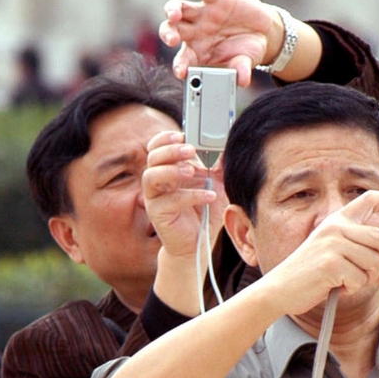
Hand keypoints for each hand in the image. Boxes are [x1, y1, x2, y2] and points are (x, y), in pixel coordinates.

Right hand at [143, 130, 225, 258]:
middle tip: (190, 150)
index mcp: (168, 168)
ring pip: (151, 176)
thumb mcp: (217, 184)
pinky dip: (190, 195)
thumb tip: (228, 146)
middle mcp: (158, 181)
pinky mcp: (158, 213)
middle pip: (153, 157)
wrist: (199, 242)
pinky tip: (208, 196)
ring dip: (171, 170)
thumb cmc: (205, 211)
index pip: (157, 147)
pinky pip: (168, 201)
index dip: (165, 138)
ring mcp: (155, 197)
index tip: (182, 134)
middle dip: (170, 150)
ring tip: (192, 171)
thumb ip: (219, 166)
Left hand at [160, 0, 285, 86]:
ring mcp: (203, 15)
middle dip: (169, 34)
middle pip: (173, 31)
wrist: (261, 32)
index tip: (181, 72)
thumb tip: (243, 81)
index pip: (183, 60)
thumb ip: (240, 70)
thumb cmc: (246, 51)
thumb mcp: (245, 62)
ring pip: (180, 9)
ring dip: (173, 10)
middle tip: (172, 40)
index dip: (180, 66)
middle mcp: (195, 32)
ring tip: (175, 14)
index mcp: (198, 52)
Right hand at [261, 190, 378, 316]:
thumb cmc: (311, 276)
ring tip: (347, 280)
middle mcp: (335, 227)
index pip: (369, 199)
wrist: (280, 289)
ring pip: (373, 262)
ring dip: (367, 278)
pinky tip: (337, 285)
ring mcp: (332, 243)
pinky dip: (353, 287)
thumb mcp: (341, 262)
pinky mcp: (330, 262)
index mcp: (337, 221)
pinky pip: (360, 278)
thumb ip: (369, 260)